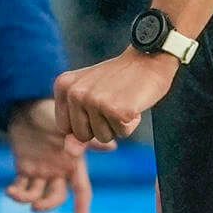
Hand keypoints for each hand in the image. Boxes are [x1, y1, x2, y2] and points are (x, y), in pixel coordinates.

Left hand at [5, 99, 92, 212]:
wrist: (27, 105)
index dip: (81, 207)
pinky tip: (9, 191)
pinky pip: (20, 187)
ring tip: (15, 194)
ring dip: (27, 199)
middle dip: (48, 205)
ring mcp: (41, 171)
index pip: (81, 190)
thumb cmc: (51, 114)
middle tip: (36, 207)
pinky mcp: (24, 168)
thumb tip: (112, 147)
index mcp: (73, 164)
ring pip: (36, 194)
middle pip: (57, 197)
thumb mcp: (69, 127)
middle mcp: (59, 171)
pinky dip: (15, 192)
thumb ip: (87, 140)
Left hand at [53, 48, 177, 146]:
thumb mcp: (91, 99)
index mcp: (63, 86)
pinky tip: (133, 103)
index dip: (86, 121)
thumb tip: (70, 152)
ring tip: (122, 99)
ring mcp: (95, 101)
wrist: (148, 59)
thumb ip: (76, 127)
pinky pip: (123, 133)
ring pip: (103, 137)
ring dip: (117, 124)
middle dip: (101, 125)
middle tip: (113, 99)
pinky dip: (132, 123)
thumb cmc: (119, 80)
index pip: (65, 128)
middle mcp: (75, 93)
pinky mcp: (116, 110)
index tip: (99, 100)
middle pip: (83, 135)